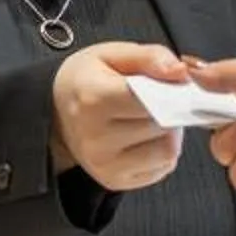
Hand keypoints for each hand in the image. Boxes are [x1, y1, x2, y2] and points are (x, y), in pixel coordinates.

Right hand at [50, 42, 190, 192]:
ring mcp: (103, 164)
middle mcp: (95, 137)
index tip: (174, 83)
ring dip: (169, 134)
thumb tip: (180, 71)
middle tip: (158, 99)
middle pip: (163, 126)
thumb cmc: (85, 81)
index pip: (151, 100)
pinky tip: (144, 138)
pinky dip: (161, 152)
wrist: (55, 113)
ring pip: (167, 151)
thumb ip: (149, 57)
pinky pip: (162, 168)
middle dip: (171, 110)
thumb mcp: (111, 54)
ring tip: (150, 119)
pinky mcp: (114, 181)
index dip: (171, 90)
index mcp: (93, 99)